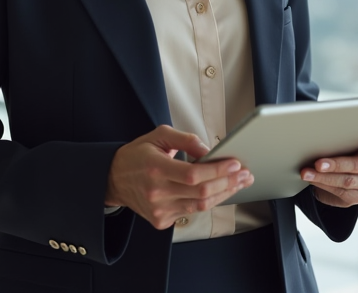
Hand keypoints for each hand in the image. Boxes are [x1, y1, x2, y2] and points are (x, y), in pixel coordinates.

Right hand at [105, 125, 253, 229]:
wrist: (113, 179)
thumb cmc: (137, 155)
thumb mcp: (158, 136)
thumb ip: (186, 140)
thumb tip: (209, 151)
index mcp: (155, 168)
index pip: (193, 174)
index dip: (217, 171)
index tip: (235, 164)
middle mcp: (157, 192)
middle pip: (201, 192)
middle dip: (228, 183)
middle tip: (244, 174)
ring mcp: (159, 210)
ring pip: (200, 206)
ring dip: (223, 194)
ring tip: (238, 183)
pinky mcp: (161, 221)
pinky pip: (191, 213)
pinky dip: (207, 202)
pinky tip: (218, 192)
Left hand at [300, 139, 357, 207]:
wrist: (342, 170)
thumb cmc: (345, 149)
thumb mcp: (347, 141)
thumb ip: (345, 139)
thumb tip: (324, 137)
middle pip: (357, 165)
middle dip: (335, 165)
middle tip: (318, 163)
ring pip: (346, 181)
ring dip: (323, 177)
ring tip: (307, 172)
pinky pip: (340, 191)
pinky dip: (323, 185)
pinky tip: (312, 180)